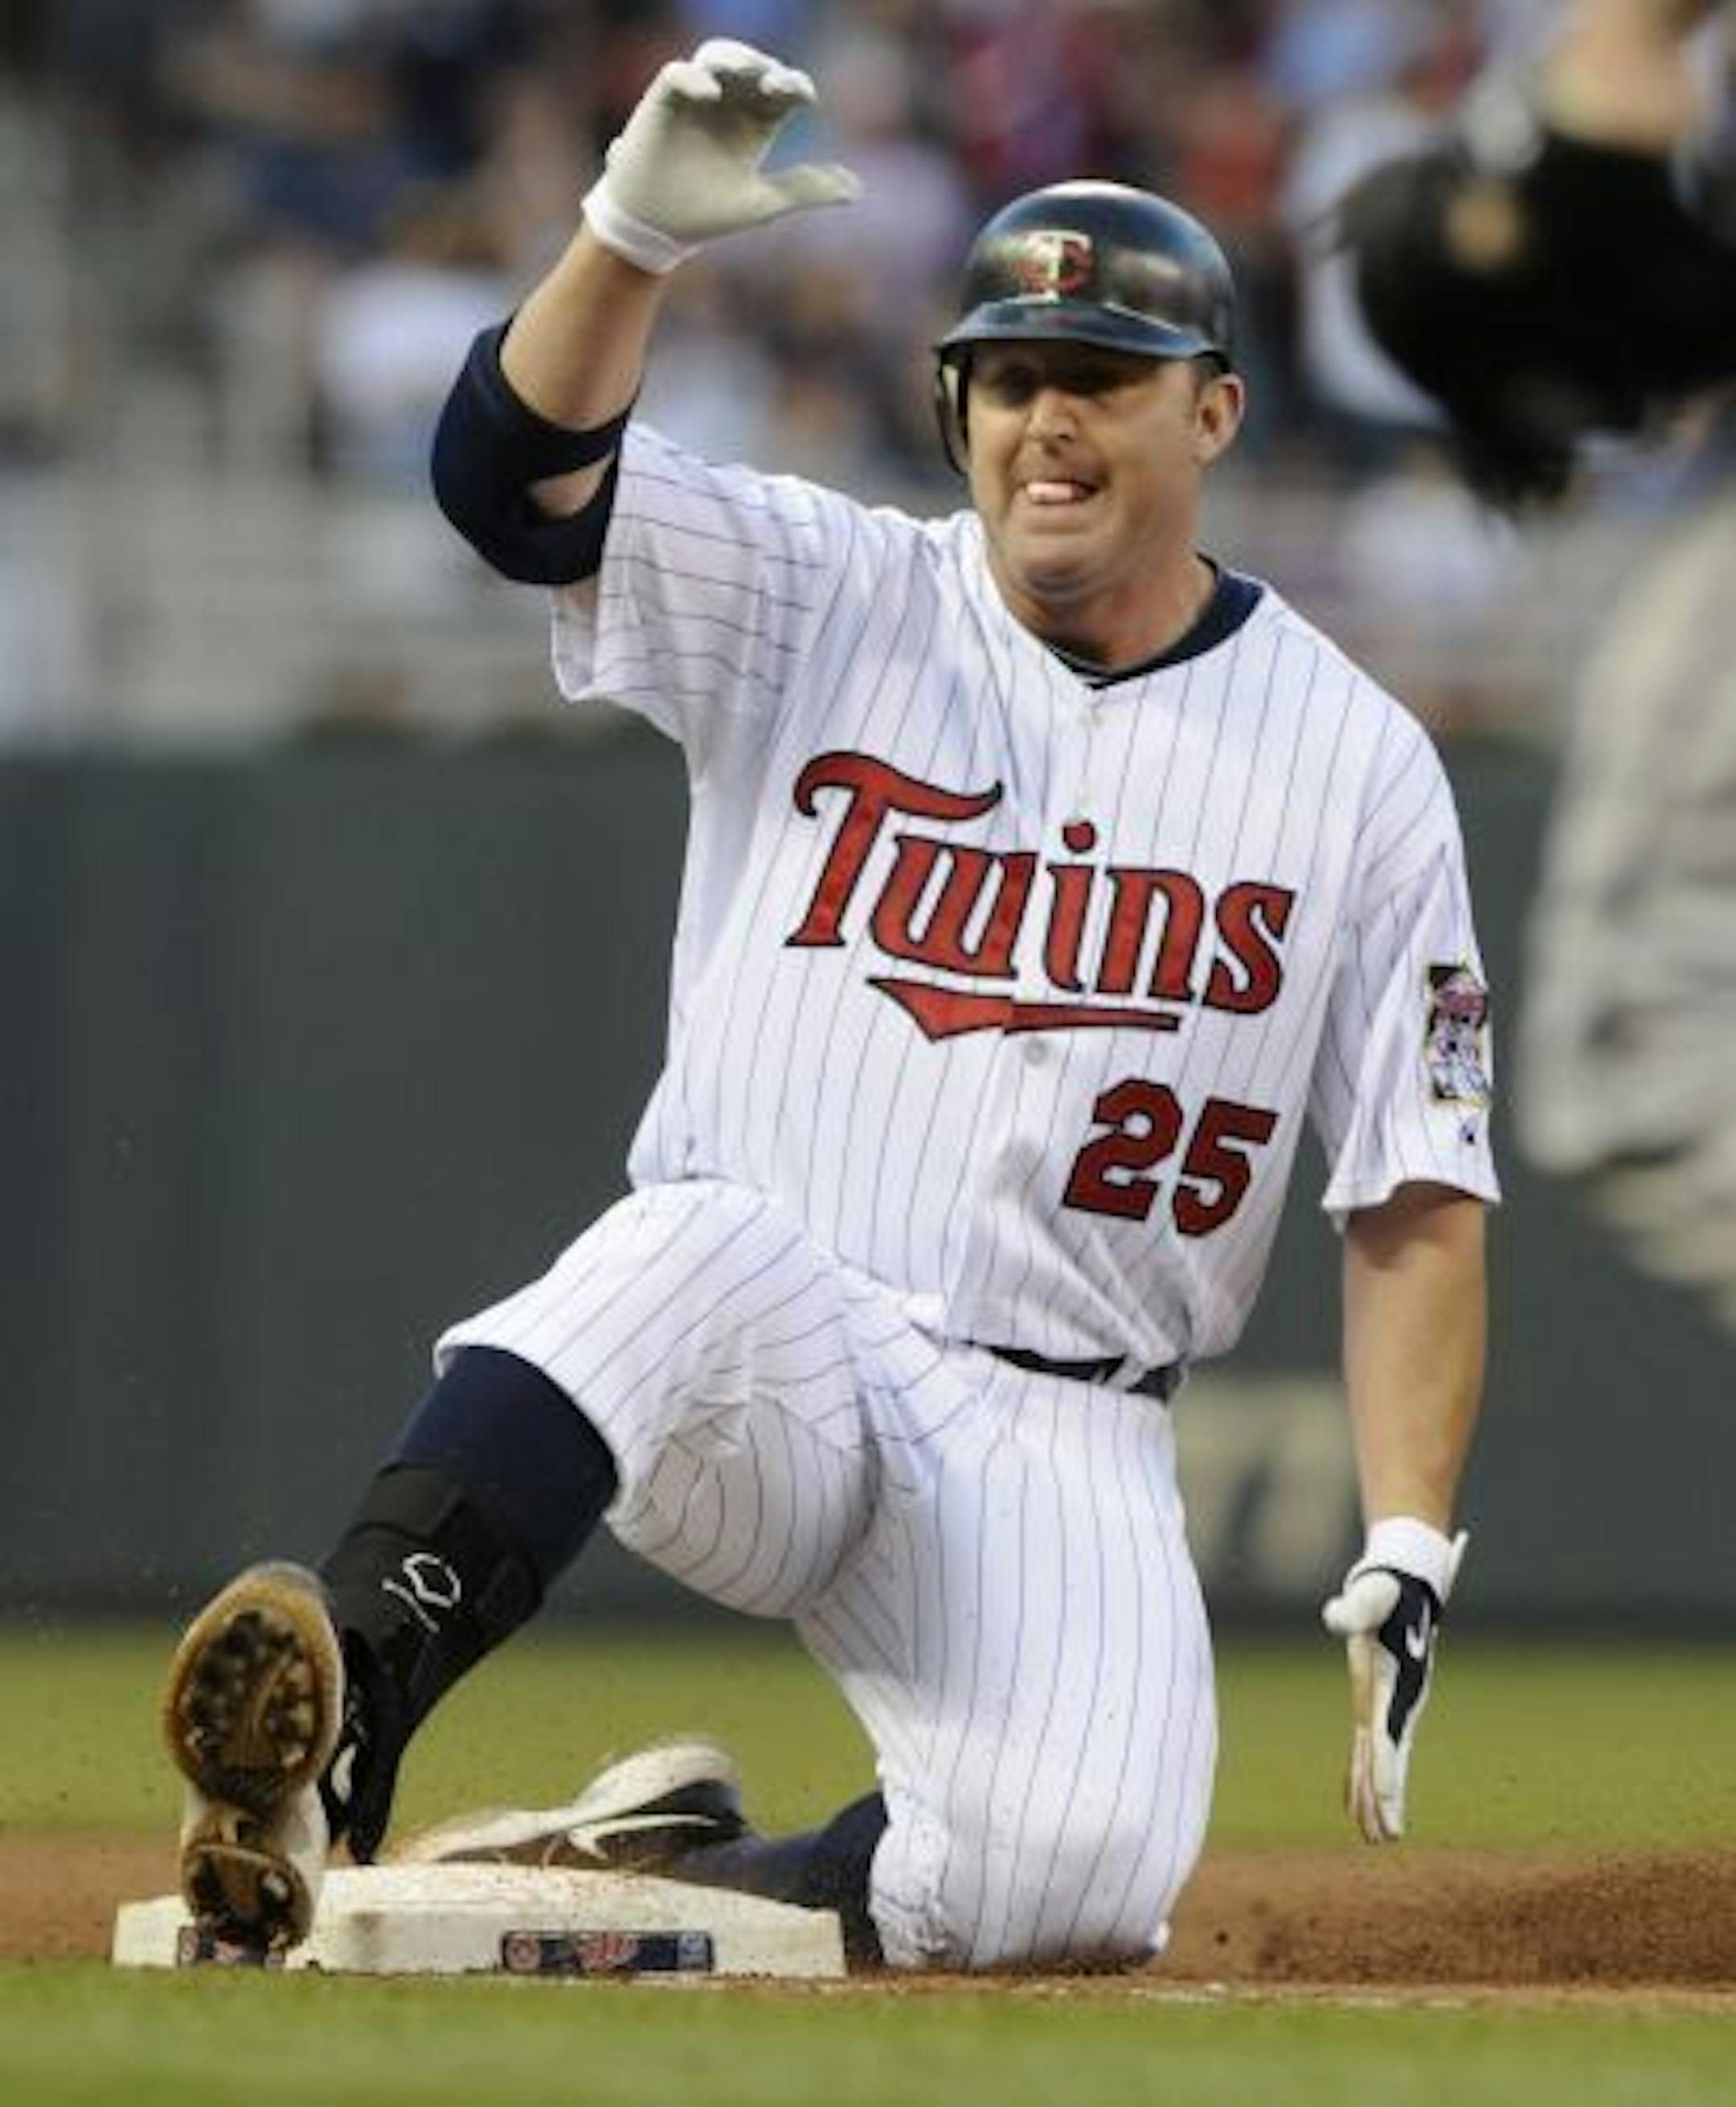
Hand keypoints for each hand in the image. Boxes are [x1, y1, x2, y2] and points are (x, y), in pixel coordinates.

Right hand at [584, 39, 860, 274]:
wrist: (656, 228)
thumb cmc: (705, 212)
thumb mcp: (762, 203)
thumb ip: (805, 190)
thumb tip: (857, 191)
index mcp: (756, 121)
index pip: (784, 89)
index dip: (796, 86)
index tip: (804, 98)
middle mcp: (730, 101)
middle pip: (756, 67)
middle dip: (768, 69)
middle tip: (776, 84)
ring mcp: (697, 96)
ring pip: (719, 56)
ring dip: (734, 57)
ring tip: (746, 69)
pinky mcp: (664, 99)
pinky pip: (678, 73)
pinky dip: (693, 77)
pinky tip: (709, 93)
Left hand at [1321, 1517, 1466, 1842]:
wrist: (1404, 1589)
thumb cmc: (1386, 1594)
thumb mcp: (1370, 1598)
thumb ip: (1354, 1609)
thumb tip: (1335, 1616)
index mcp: (1394, 1687)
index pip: (1389, 1737)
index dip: (1387, 1771)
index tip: (1386, 1803)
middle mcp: (1395, 1705)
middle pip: (1390, 1761)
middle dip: (1387, 1799)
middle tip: (1387, 1838)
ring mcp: (1386, 1708)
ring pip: (1380, 1763)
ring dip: (1376, 1799)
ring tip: (1375, 1838)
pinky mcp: (1375, 1705)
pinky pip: (1369, 1750)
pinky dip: (1363, 1777)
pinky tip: (1356, 1804)